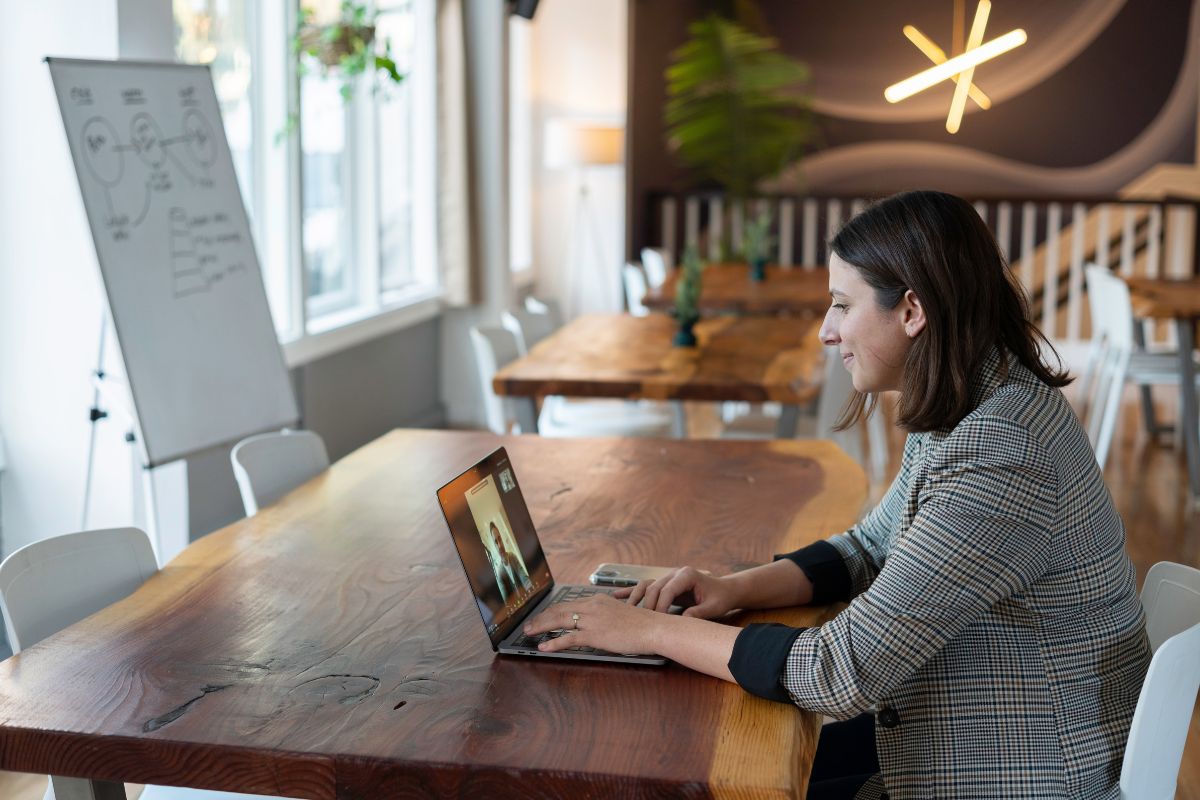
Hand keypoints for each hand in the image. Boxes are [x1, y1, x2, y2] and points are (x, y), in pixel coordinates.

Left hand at [523, 594, 662, 655]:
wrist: (653, 628)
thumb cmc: (641, 624)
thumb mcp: (620, 613)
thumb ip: (604, 615)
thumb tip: (595, 624)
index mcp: (598, 600)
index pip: (569, 604)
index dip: (552, 610)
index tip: (543, 615)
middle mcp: (592, 606)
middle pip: (559, 609)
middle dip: (541, 617)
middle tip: (529, 624)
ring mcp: (592, 620)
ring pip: (559, 621)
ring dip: (541, 627)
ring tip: (529, 633)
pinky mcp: (594, 634)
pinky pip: (568, 638)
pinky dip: (554, 642)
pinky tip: (544, 647)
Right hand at [616, 566, 738, 618]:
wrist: (724, 590)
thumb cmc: (720, 598)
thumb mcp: (713, 607)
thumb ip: (699, 613)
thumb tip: (682, 622)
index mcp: (687, 575)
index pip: (667, 590)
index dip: (660, 606)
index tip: (657, 622)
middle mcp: (674, 573)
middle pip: (653, 587)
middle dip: (647, 605)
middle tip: (642, 622)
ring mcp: (668, 577)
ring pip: (646, 585)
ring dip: (635, 597)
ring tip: (624, 610)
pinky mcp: (664, 583)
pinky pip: (645, 586)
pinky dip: (632, 591)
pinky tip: (617, 596)